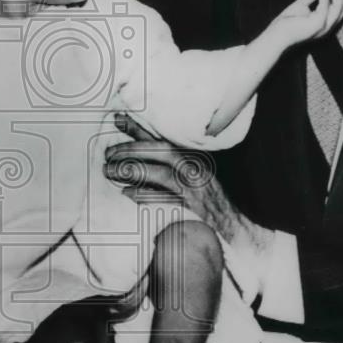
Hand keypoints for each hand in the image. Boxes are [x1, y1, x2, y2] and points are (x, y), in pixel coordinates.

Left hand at [106, 113, 274, 301]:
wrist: (235, 225)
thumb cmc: (208, 196)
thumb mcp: (192, 172)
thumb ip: (170, 161)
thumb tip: (139, 149)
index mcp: (193, 155)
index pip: (163, 136)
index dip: (140, 127)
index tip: (117, 118)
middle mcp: (194, 168)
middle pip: (160, 151)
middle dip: (131, 150)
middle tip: (107, 155)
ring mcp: (194, 188)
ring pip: (160, 173)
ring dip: (133, 171)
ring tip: (110, 172)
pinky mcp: (192, 208)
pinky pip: (165, 199)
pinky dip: (145, 195)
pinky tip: (127, 194)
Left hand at [271, 0, 342, 46]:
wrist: (276, 36)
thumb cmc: (286, 23)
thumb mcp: (301, 5)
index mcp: (324, 25)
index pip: (338, 9)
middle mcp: (327, 27)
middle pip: (341, 7)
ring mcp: (324, 26)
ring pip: (338, 6)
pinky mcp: (318, 23)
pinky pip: (325, 5)